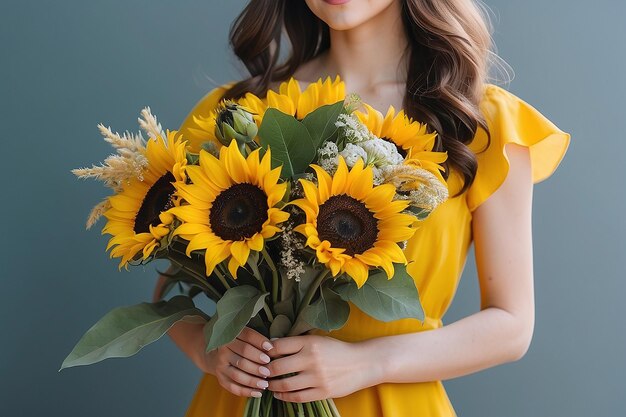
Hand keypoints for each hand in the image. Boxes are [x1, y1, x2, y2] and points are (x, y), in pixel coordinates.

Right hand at [201, 327, 275, 397]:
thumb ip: (258, 340)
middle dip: (257, 364)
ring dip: (253, 380)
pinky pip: (233, 387)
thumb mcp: (245, 337)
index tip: (271, 348)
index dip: (259, 342)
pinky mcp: (221, 378)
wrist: (215, 354)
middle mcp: (223, 349)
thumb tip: (274, 347)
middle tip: (269, 370)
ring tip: (266, 383)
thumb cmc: (238, 344)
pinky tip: (258, 393)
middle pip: (243, 356)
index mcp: (232, 335)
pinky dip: (246, 391)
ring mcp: (220, 365)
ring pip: (237, 374)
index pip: (247, 336)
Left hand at [266, 335, 381, 402]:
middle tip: (260, 372)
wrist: (362, 363)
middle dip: (265, 371)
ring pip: (285, 384)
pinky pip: (297, 397)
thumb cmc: (337, 350)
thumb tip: (272, 344)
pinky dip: (284, 397)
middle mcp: (311, 359)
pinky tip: (279, 394)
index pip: (279, 346)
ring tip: (267, 384)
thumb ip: (297, 343)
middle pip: (277, 367)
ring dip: (272, 386)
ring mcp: (317, 377)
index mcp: (310, 343)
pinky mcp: (322, 392)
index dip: (266, 351)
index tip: (261, 355)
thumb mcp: (318, 340)